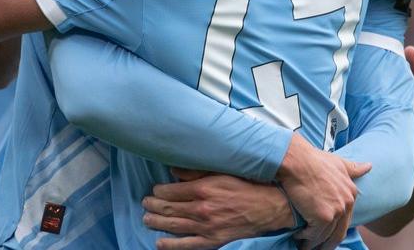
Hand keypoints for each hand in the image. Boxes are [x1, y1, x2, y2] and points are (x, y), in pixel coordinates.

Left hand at [142, 168, 293, 248]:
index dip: (159, 190)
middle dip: (153, 206)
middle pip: (168, 208)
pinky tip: (159, 243)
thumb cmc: (246, 186)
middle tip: (145, 203)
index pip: (170, 191)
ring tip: (146, 219)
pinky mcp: (212, 240)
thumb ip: (196, 171)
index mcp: (202, 189)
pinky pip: (187, 245)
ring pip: (173, 225)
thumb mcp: (221, 172)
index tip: (155, 190)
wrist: (268, 207)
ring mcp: (206, 227)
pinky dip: (171, 245)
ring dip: (156, 222)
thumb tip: (173, 170)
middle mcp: (201, 209)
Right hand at [276, 134, 370, 249]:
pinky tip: (298, 237)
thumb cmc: (313, 160)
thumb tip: (368, 166)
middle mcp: (347, 204)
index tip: (325, 232)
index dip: (334, 228)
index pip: (345, 219)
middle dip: (328, 242)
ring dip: (315, 244)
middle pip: (339, 232)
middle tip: (317, 246)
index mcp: (351, 193)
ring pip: (326, 236)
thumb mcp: (337, 162)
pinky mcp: (323, 217)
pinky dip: (305, 238)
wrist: (297, 161)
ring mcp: (336, 211)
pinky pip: (315, 235)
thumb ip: (353, 168)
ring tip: (304, 245)